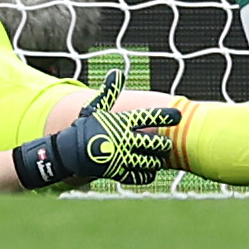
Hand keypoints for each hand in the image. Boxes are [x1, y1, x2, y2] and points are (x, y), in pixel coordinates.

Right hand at [53, 70, 180, 185]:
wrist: (70, 151)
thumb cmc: (86, 127)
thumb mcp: (96, 108)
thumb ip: (110, 92)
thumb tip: (117, 72)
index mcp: (121, 122)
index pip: (149, 117)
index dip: (166, 116)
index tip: (178, 115)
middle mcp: (124, 140)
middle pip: (157, 144)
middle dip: (164, 144)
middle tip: (164, 143)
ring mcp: (123, 158)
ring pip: (153, 161)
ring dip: (158, 159)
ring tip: (157, 156)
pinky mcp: (120, 173)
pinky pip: (142, 176)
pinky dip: (148, 173)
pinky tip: (147, 169)